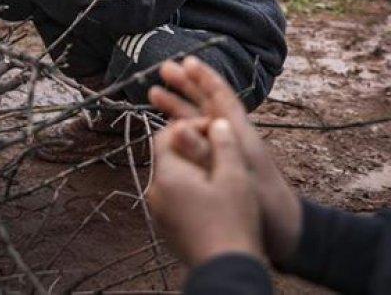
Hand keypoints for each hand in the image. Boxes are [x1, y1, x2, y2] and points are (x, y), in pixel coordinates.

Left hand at [146, 118, 264, 266]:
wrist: (227, 269)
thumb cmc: (233, 223)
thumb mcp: (235, 176)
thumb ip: (224, 144)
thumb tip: (217, 123)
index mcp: (167, 175)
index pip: (165, 135)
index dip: (190, 126)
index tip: (215, 130)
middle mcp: (155, 192)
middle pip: (167, 156)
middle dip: (191, 147)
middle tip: (219, 150)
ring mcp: (158, 212)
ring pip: (171, 178)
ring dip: (191, 169)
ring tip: (219, 173)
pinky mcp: (166, 227)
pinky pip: (174, 198)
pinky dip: (189, 190)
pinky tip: (213, 197)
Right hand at [148, 57, 302, 264]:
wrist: (287, 232)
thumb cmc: (265, 204)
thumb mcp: (232, 175)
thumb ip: (203, 153)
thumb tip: (177, 128)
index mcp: (240, 134)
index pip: (220, 97)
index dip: (204, 78)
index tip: (186, 61)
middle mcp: (234, 138)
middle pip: (206, 104)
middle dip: (185, 86)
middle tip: (163, 69)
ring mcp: (228, 152)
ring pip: (200, 121)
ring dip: (178, 107)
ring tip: (155, 94)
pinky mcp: (223, 166)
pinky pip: (199, 140)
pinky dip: (183, 130)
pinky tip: (170, 129)